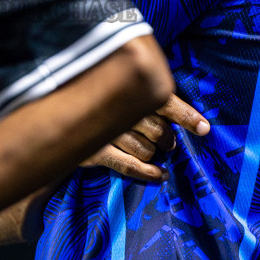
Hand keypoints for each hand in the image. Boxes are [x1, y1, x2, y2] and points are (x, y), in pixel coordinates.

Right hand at [84, 94, 209, 181]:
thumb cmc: (94, 93)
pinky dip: (148, 173)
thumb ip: (141, 90)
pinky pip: (129, 167)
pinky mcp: (95, 151)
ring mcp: (106, 132)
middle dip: (167, 139)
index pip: (165, 102)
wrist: (56, 112)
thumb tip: (173, 106)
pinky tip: (160, 175)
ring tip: (153, 151)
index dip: (187, 116)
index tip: (204, 128)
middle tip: (167, 141)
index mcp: (127, 88)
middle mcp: (118, 109)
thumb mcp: (117, 84)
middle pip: (158, 131)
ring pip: (145, 149)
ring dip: (153, 153)